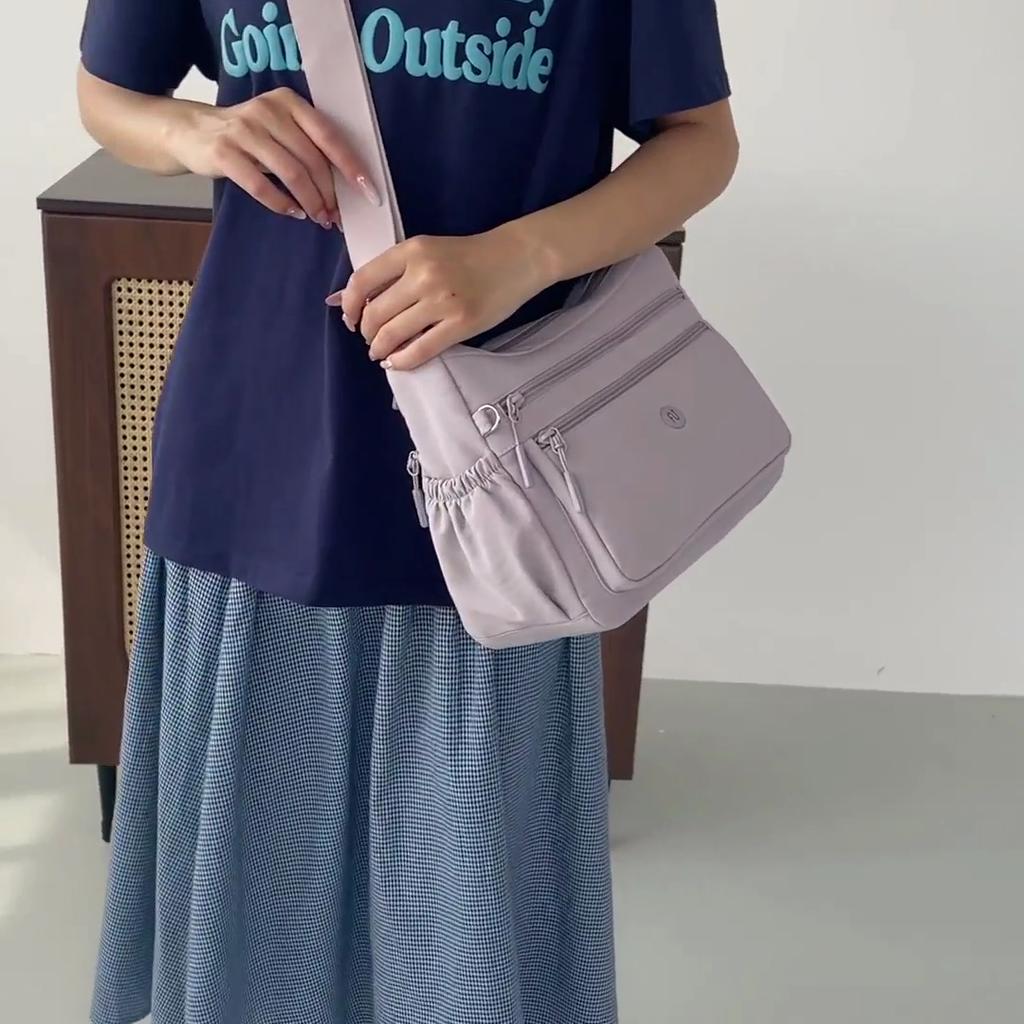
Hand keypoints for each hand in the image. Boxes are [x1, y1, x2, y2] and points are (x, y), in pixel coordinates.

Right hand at [168, 87, 380, 226]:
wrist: (193, 131)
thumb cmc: (249, 137)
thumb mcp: (280, 129)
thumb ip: (308, 146)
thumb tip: (347, 186)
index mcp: (289, 103)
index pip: (329, 136)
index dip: (351, 167)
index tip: (370, 194)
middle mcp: (268, 111)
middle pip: (311, 159)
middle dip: (329, 194)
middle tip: (336, 216)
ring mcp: (244, 130)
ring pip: (291, 173)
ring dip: (310, 202)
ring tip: (319, 218)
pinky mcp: (224, 153)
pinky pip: (261, 185)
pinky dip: (282, 204)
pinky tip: (293, 213)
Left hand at [328, 226, 558, 369]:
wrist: (515, 258)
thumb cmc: (469, 256)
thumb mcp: (427, 250)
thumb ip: (394, 271)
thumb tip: (352, 299)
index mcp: (411, 251)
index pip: (362, 281)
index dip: (349, 306)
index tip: (350, 318)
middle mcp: (423, 274)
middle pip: (376, 313)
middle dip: (367, 333)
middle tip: (371, 340)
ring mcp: (443, 300)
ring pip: (394, 334)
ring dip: (381, 349)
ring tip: (382, 353)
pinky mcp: (461, 323)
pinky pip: (421, 349)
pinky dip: (403, 361)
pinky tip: (398, 362)